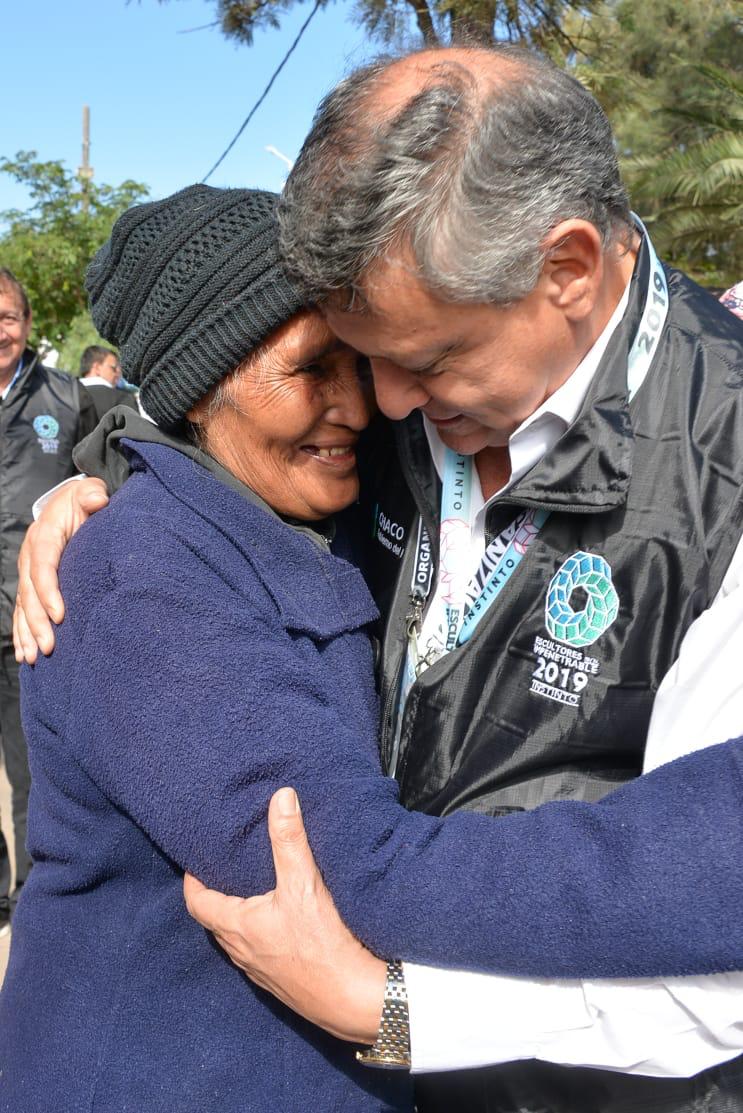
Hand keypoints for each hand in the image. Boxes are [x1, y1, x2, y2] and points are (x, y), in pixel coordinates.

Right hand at [14, 477, 108, 663]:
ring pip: (23, 606)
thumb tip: (98, 500)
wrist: (70, 503)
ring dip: (27, 632)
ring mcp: (28, 571)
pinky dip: (22, 631)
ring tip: (34, 657)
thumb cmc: (84, 501)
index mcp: (45, 536)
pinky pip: (23, 610)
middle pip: (30, 594)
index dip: (49, 592)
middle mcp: (31, 556)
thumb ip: (92, 495)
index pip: (44, 567)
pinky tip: (26, 652)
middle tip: (50, 647)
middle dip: (37, 622)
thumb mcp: (89, 492)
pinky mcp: (31, 583)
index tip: (60, 615)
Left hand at [184, 787, 385, 1044]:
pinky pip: (258, 952)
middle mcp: (242, 951)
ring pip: (236, 939)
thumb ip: (290, 840)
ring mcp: (260, 969)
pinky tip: (280, 924)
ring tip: (249, 891)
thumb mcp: (303, 884)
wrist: (351, 999)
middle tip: (222, 870)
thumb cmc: (322, 945)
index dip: (192, 881)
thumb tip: (281, 797)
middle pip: (215, 920)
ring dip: (237, 916)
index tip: (194, 862)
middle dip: (215, 895)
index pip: (198, 903)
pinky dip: (258, 934)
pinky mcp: (280, 980)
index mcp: (238, 927)